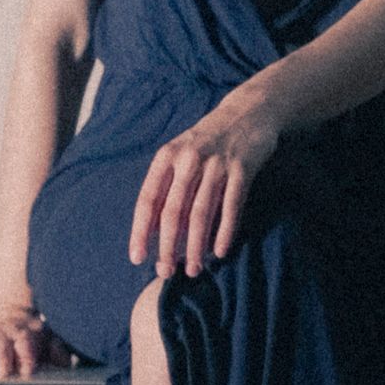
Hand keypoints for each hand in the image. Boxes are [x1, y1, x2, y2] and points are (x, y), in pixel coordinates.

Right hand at [0, 302, 82, 378]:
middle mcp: (4, 338)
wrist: (9, 312)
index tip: (27, 369)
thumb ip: (59, 351)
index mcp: (25, 336)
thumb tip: (62, 359)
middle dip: (1, 359)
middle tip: (2, 372)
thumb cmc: (32, 335)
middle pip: (0, 349)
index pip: (26, 345)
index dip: (26, 356)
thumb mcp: (50, 339)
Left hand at [130, 90, 282, 277]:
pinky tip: (219, 252)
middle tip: (166, 272)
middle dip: (168, 246)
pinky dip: (225, 232)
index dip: (141, 231)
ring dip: (196, 246)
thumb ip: (167, 187)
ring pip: (201, 213)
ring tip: (194, 270)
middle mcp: (188, 159)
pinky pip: (231, 207)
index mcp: (166, 156)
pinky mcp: (242, 169)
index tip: (137, 257)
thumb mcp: (180, 155)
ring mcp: (217, 164)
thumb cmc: (208, 142)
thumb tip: (152, 229)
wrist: (247, 112)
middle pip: (173, 212)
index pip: (147, 199)